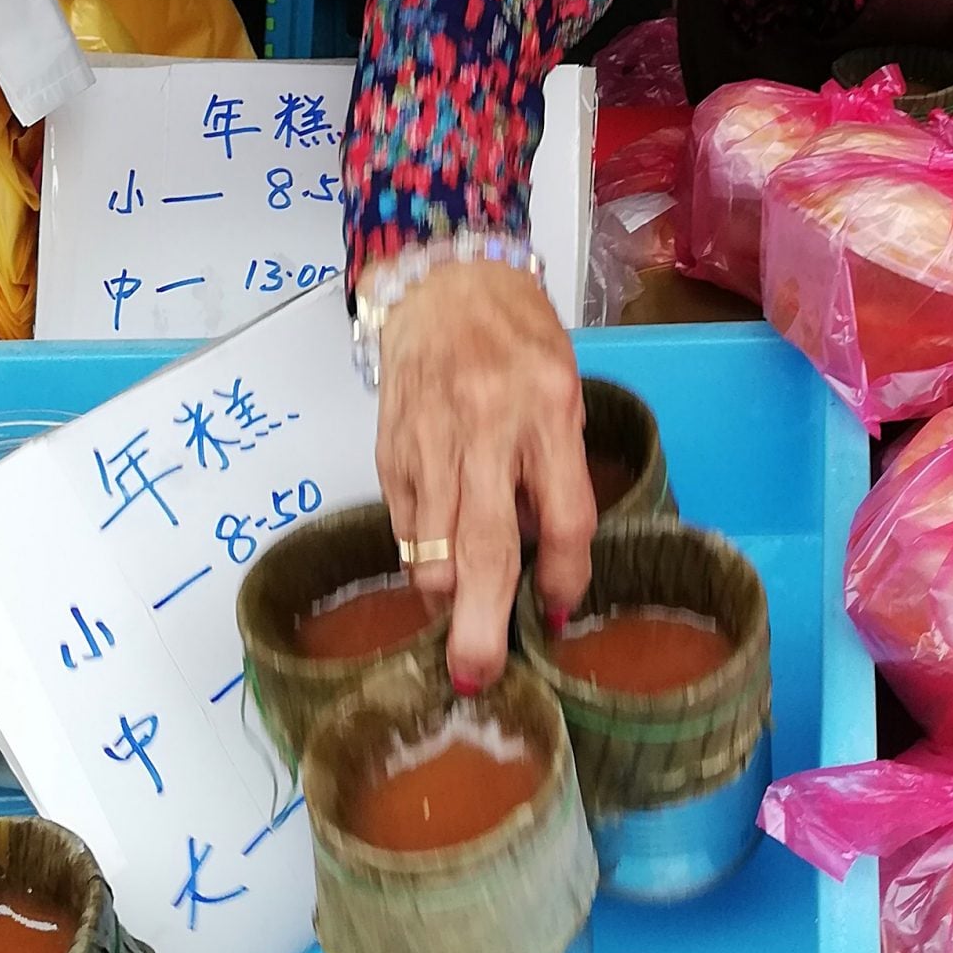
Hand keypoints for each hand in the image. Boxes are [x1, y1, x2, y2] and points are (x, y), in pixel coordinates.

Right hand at [372, 259, 591, 691]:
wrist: (442, 277)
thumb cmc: (516, 333)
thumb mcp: (562, 386)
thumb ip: (556, 466)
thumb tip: (544, 559)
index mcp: (548, 407)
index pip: (565, 517)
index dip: (565, 578)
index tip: (557, 611)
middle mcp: (487, 425)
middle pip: (485, 546)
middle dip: (480, 623)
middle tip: (478, 675)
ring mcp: (428, 439)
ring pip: (429, 548)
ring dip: (442, 598)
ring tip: (456, 621)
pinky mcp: (388, 448)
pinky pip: (402, 526)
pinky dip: (417, 556)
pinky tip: (433, 562)